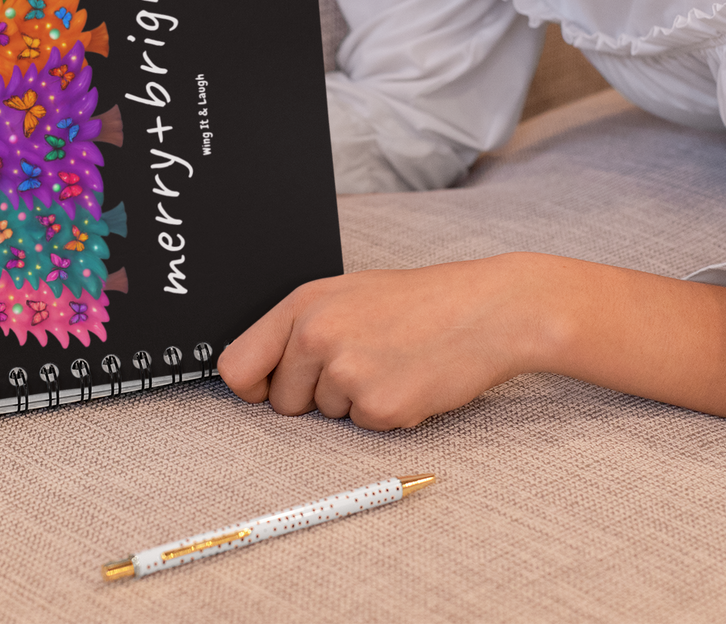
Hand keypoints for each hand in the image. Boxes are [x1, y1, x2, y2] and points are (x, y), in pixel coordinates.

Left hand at [217, 253, 725, 428]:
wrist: (489, 309)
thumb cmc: (419, 303)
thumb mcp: (348, 296)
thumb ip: (301, 328)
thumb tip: (253, 375)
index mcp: (303, 305)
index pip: (236, 365)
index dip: (251, 386)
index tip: (267, 390)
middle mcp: (316, 336)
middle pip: (281, 403)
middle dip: (314, 397)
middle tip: (361, 364)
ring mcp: (347, 372)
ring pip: (326, 417)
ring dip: (355, 403)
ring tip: (392, 364)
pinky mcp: (380, 405)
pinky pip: (364, 429)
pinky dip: (387, 415)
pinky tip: (412, 380)